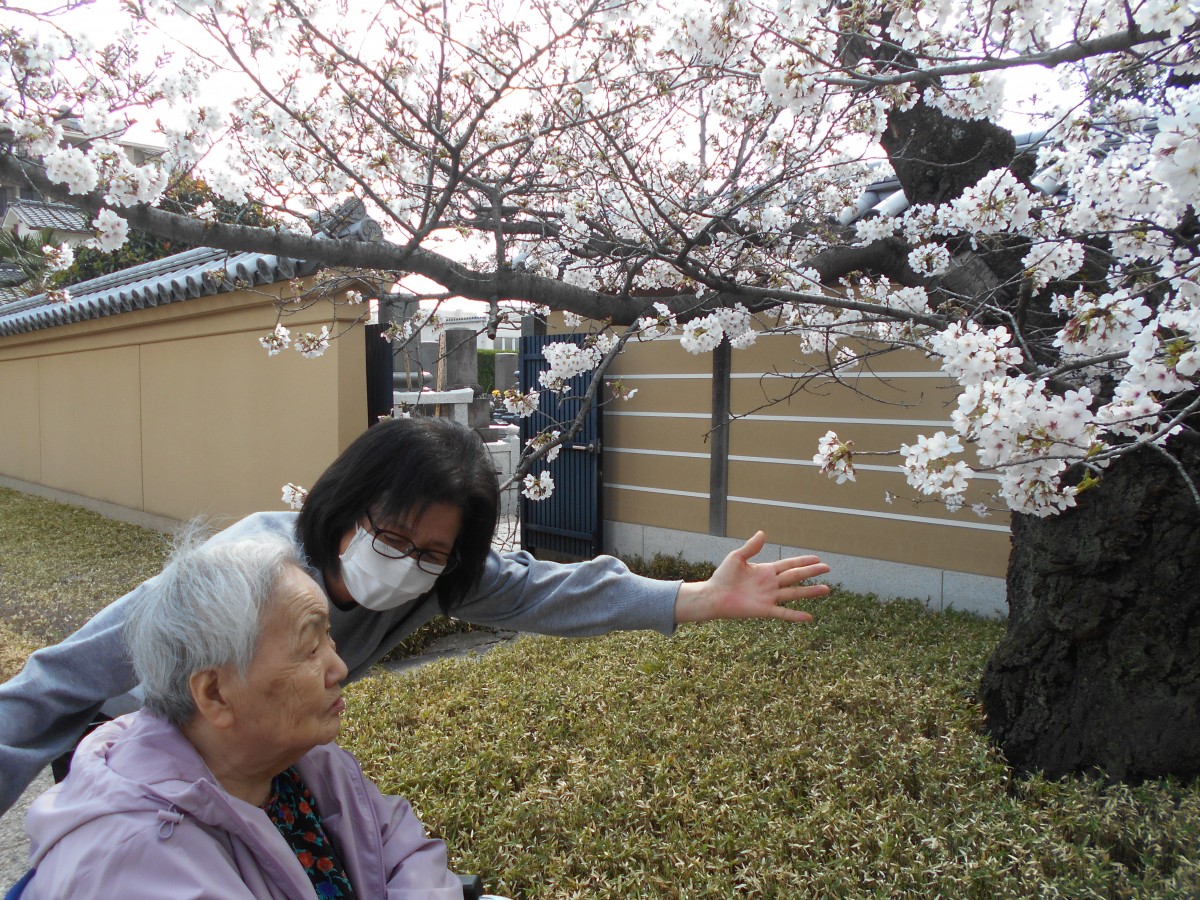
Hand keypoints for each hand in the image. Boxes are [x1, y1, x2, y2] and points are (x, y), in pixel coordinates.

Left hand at [673, 531, 830, 623]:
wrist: (713, 595)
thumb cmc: (723, 576)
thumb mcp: (737, 557)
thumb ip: (751, 547)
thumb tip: (762, 533)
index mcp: (766, 570)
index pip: (789, 564)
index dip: (803, 561)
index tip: (817, 558)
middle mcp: (771, 583)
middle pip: (796, 576)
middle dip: (811, 572)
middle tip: (827, 568)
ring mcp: (769, 597)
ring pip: (794, 593)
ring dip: (810, 591)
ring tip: (826, 589)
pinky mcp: (764, 610)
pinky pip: (783, 613)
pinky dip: (796, 615)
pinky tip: (809, 617)